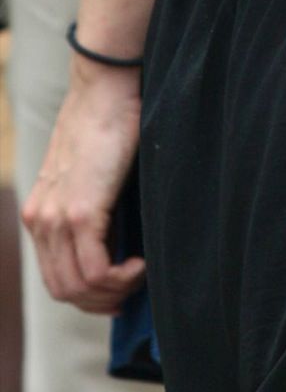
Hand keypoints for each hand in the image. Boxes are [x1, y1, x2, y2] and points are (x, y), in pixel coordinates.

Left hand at [23, 64, 144, 314]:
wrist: (105, 90)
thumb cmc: (110, 127)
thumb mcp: (91, 177)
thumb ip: (92, 210)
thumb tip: (117, 246)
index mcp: (39, 214)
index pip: (54, 277)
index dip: (88, 294)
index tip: (118, 290)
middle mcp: (40, 221)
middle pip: (63, 291)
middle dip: (101, 301)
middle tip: (132, 289)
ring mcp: (57, 219)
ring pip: (78, 286)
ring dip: (112, 291)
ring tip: (139, 272)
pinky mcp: (81, 212)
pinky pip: (95, 270)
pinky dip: (120, 277)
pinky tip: (139, 263)